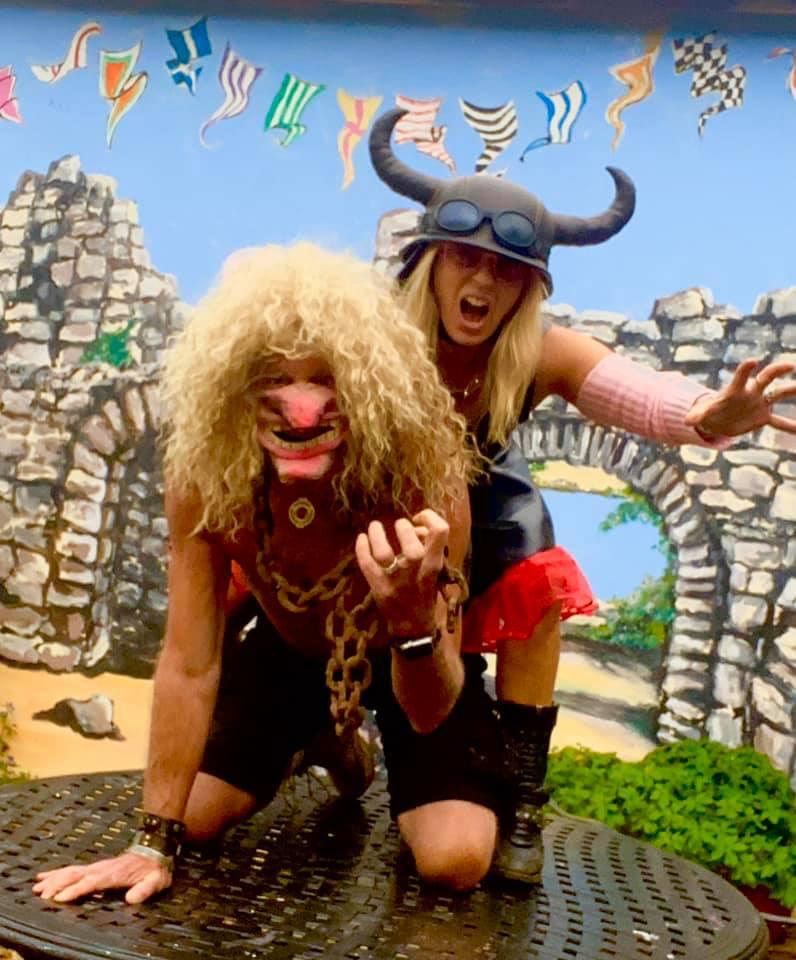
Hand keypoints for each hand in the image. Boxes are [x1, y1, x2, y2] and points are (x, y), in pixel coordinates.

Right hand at [32, 851, 171, 904]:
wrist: (156, 849)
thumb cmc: (155, 868)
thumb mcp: (155, 880)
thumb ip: (144, 889)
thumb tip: (131, 899)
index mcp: (113, 874)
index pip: (91, 882)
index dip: (75, 890)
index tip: (59, 898)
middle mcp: (101, 869)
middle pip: (75, 876)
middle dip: (57, 885)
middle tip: (40, 896)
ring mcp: (97, 867)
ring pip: (70, 872)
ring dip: (53, 879)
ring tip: (36, 888)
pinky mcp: (95, 867)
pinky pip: (73, 869)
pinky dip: (57, 873)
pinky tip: (45, 876)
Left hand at [355, 508, 447, 636]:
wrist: (413, 628)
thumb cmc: (425, 593)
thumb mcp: (435, 572)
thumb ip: (429, 550)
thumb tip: (416, 527)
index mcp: (434, 566)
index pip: (440, 532)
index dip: (429, 517)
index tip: (418, 520)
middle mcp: (417, 572)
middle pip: (411, 543)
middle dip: (403, 527)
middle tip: (399, 526)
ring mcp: (396, 582)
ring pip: (383, 553)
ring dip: (377, 534)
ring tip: (375, 526)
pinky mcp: (380, 589)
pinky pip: (366, 564)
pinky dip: (361, 548)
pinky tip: (361, 539)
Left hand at [685, 359, 795, 436]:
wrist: (718, 420)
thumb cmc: (710, 411)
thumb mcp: (702, 413)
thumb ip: (697, 415)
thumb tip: (688, 421)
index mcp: (735, 390)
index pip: (741, 376)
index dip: (745, 369)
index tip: (753, 361)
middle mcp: (751, 393)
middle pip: (766, 378)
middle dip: (777, 371)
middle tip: (790, 365)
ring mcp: (759, 404)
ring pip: (778, 395)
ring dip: (791, 390)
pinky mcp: (762, 418)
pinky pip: (779, 422)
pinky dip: (789, 426)